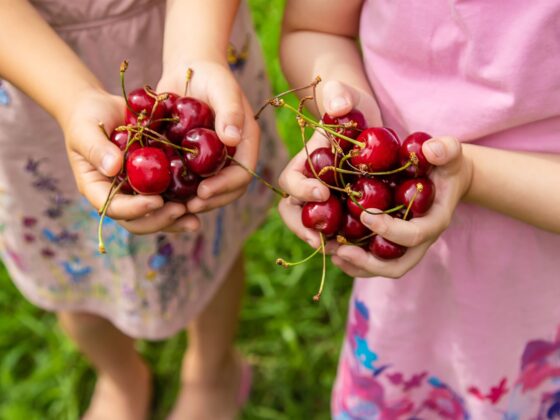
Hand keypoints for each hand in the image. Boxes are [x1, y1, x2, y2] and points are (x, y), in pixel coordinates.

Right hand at [63, 88, 188, 234]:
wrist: (102, 109)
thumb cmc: (87, 117)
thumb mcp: (86, 129)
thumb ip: (96, 148)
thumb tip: (114, 167)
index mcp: (98, 190)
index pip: (115, 208)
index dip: (135, 209)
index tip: (155, 201)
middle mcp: (119, 196)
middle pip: (138, 221)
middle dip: (160, 219)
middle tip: (181, 211)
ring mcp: (137, 193)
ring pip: (156, 215)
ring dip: (176, 220)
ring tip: (195, 218)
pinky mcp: (154, 183)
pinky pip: (170, 198)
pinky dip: (185, 203)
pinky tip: (204, 201)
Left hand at [157, 60, 259, 230]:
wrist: (187, 70)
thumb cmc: (209, 75)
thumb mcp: (221, 87)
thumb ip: (229, 109)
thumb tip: (233, 139)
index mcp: (245, 142)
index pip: (242, 174)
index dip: (225, 187)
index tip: (203, 191)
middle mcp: (232, 156)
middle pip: (228, 189)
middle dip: (210, 201)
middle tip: (187, 207)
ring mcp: (213, 161)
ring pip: (209, 190)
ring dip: (194, 201)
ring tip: (174, 206)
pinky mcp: (194, 161)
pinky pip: (189, 182)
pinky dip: (178, 190)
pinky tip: (162, 195)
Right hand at [278, 80, 380, 249]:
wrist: (363, 119)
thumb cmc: (350, 104)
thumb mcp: (346, 95)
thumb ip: (338, 95)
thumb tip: (338, 107)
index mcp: (302, 163)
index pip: (289, 182)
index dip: (302, 190)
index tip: (323, 192)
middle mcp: (308, 185)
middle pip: (293, 213)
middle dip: (303, 228)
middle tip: (322, 241)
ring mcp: (325, 199)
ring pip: (314, 226)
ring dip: (324, 241)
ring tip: (342, 250)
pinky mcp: (344, 208)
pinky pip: (339, 229)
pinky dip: (346, 239)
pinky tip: (363, 246)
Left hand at [331, 136, 472, 277]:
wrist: (446, 179)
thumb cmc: (445, 163)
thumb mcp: (449, 152)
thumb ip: (445, 149)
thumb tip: (430, 150)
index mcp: (435, 221)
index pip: (414, 235)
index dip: (390, 229)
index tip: (365, 215)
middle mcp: (421, 240)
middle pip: (397, 265)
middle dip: (369, 262)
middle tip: (342, 249)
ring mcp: (407, 246)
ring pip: (383, 268)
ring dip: (356, 265)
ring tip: (331, 252)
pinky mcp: (394, 245)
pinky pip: (374, 262)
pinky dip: (354, 262)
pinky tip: (334, 251)